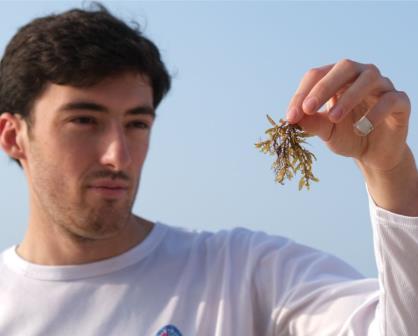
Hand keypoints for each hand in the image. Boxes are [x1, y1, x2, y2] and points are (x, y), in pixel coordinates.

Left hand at [286, 59, 410, 171]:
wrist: (373, 154)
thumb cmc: (347, 136)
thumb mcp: (325, 131)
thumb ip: (311, 123)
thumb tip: (292, 117)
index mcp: (338, 78)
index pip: (317, 75)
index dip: (302, 94)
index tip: (291, 116)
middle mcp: (361, 75)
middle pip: (344, 67)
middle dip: (323, 87)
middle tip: (309, 108)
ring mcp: (382, 86)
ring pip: (368, 79)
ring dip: (348, 97)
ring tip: (333, 118)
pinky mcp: (400, 102)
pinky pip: (391, 99)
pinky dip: (375, 112)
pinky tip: (361, 127)